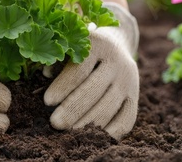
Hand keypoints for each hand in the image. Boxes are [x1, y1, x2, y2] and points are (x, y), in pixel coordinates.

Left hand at [44, 3, 138, 138]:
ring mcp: (129, 80)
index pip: (80, 69)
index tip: (47, 101)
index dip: (63, 86)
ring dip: (87, 124)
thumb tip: (46, 73)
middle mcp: (117, 61)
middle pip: (93, 90)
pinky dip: (110, 132)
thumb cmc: (83, 48)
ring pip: (108, 107)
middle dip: (72, 109)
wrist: (117, 44)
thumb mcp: (72, 46)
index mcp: (98, 44)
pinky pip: (126, 119)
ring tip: (69, 132)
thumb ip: (58, 59)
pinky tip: (93, 137)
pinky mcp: (135, 96)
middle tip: (55, 123)